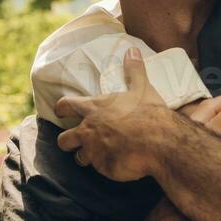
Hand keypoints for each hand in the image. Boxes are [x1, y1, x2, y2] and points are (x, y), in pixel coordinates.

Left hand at [56, 51, 173, 180]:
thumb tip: (132, 51)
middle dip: (67, 140)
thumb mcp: (142, 88)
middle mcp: (88, 130)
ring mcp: (94, 151)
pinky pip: (97, 169)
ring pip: (78, 158)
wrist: (159, 141)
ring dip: (85, 156)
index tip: (60, 111)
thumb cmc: (149, 113)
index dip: (61, 109)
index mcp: (94, 108)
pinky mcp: (103, 168)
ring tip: (96, 155)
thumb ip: (134, 70)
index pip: (65, 106)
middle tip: (75, 140)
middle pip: (63, 139)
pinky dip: (103, 167)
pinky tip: (114, 163)